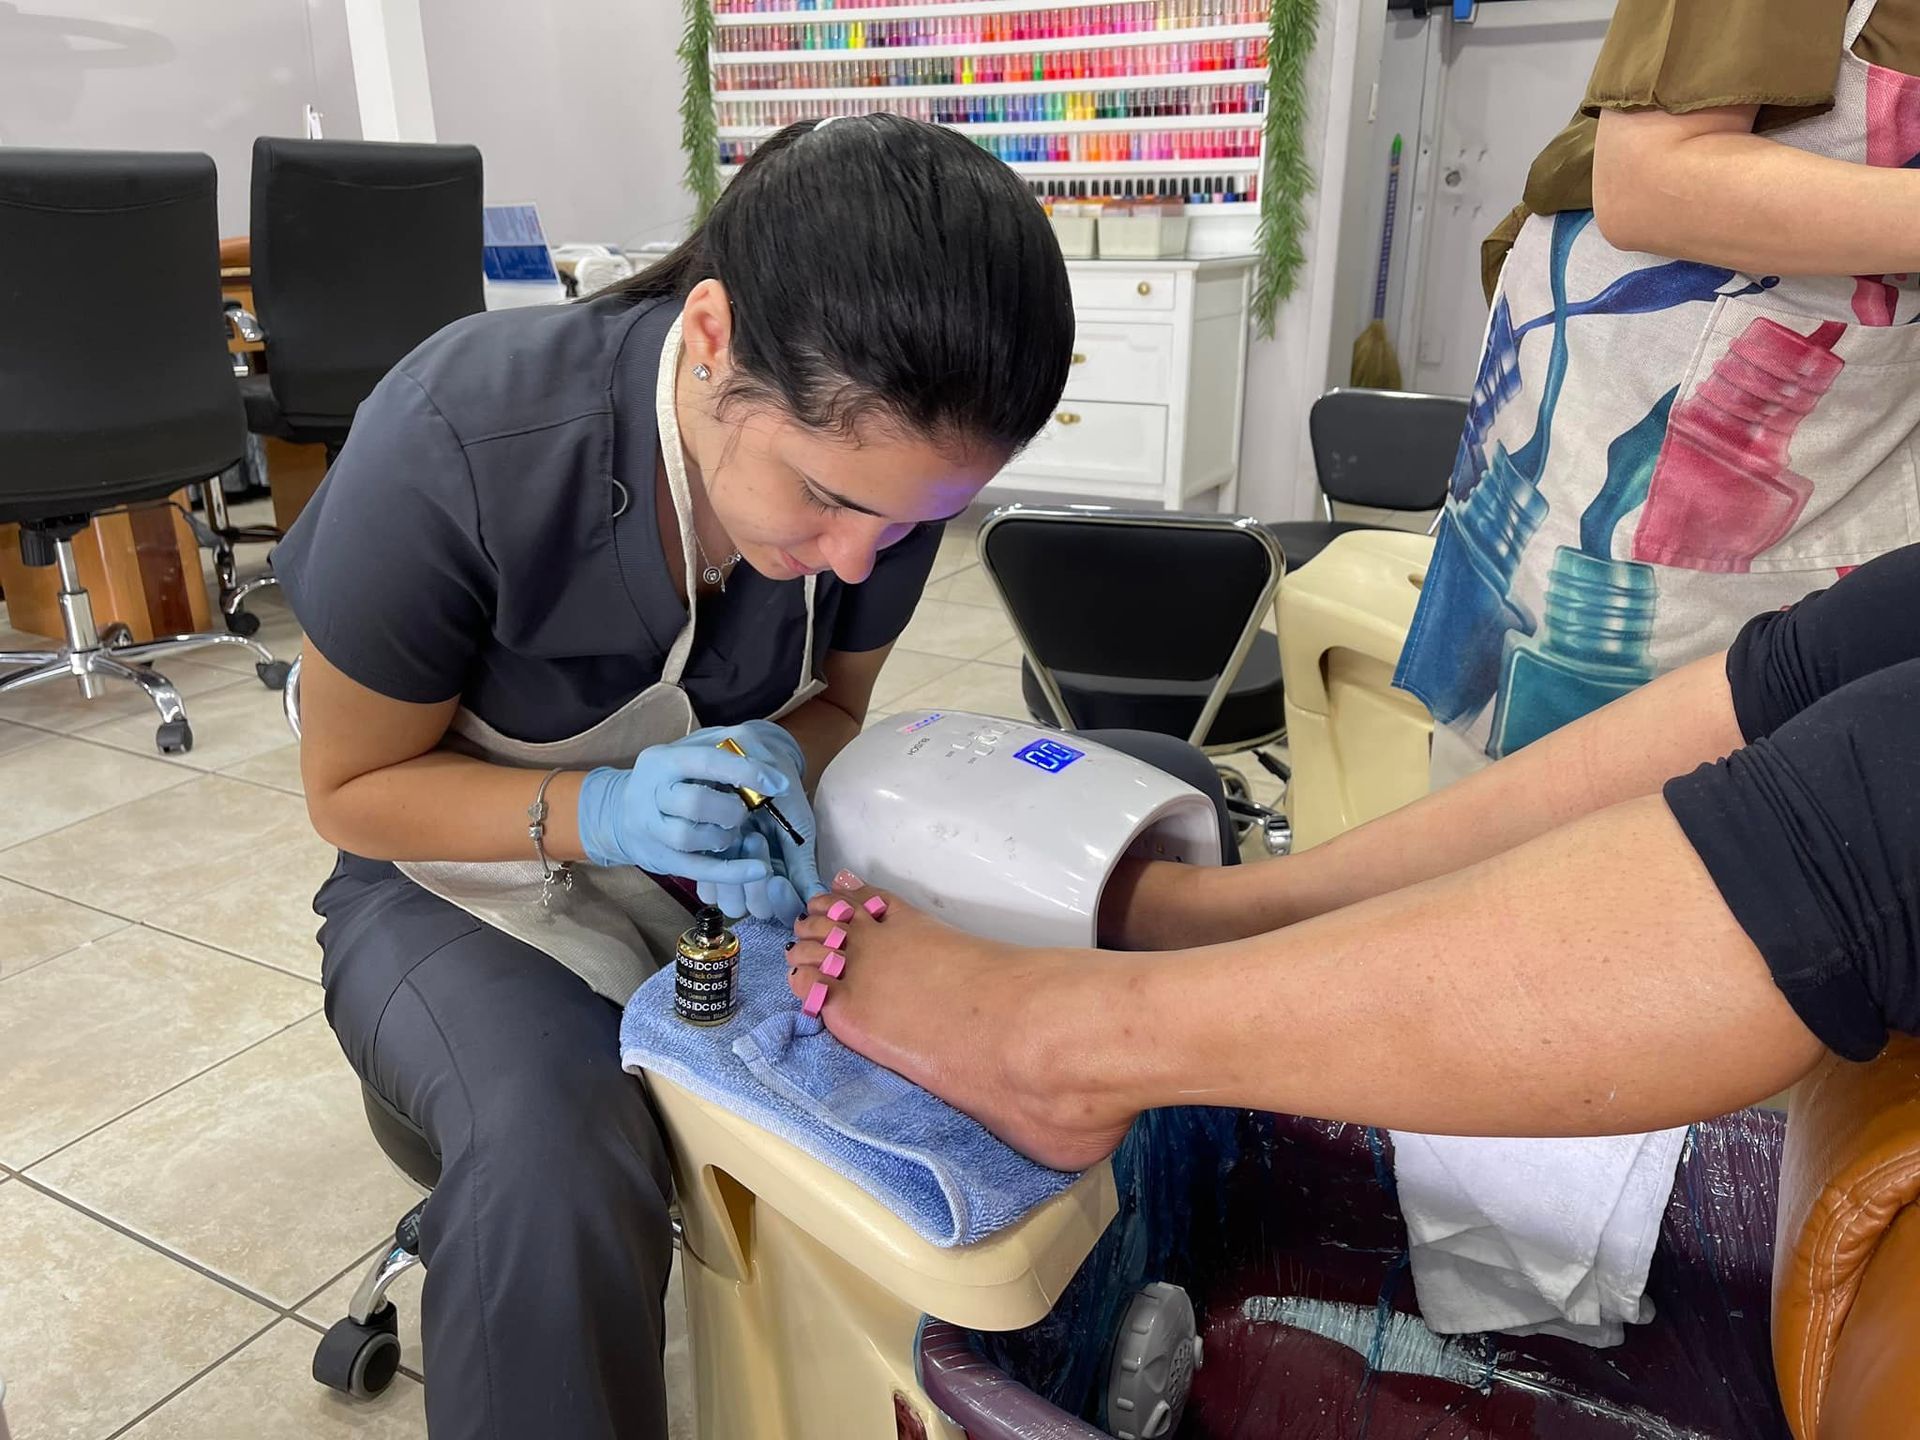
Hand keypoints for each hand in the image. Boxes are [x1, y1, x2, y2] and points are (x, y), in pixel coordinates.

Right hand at [576, 726, 795, 884]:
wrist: (618, 812)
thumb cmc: (671, 779)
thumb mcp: (687, 753)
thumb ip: (723, 750)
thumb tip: (768, 763)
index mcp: (662, 760)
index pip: (706, 761)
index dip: (746, 772)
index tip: (779, 783)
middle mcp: (650, 793)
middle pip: (694, 803)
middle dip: (730, 809)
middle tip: (744, 811)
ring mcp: (650, 829)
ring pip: (689, 838)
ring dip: (723, 836)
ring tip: (732, 831)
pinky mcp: (660, 859)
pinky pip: (697, 870)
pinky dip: (731, 872)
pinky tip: (758, 870)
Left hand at [698, 788, 826, 923]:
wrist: (754, 764)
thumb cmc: (782, 796)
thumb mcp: (797, 829)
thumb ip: (803, 867)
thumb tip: (817, 899)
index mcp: (787, 879)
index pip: (786, 911)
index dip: (781, 901)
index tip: (776, 880)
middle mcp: (761, 884)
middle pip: (757, 909)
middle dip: (756, 882)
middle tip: (757, 840)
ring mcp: (734, 876)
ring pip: (731, 903)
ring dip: (735, 874)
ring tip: (742, 836)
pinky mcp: (708, 866)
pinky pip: (707, 889)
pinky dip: (712, 870)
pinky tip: (721, 840)